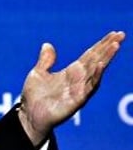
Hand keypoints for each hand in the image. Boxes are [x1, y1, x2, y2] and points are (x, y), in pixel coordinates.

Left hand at [18, 31, 124, 145]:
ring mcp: (80, 89)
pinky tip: (100, 65)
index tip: (114, 33)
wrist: (28, 116)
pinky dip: (95, 76)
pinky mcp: (77, 100)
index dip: (102, 45)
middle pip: (97, 60)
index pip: (90, 55)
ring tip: (115, 46)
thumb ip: (45, 60)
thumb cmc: (35, 96)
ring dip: (106, 58)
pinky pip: (88, 87)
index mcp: (72, 72)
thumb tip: (47, 44)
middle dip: (109, 48)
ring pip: (96, 71)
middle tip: (121, 35)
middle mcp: (79, 79)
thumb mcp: (38, 74)